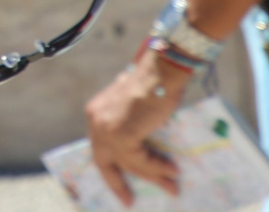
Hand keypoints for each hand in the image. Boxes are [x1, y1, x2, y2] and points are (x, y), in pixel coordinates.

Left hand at [85, 49, 190, 203]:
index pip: (100, 147)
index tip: (119, 184)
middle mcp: (96, 121)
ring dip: (153, 177)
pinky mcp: (121, 135)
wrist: (161, 71)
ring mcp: (107, 128)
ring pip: (129, 163)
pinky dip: (157, 168)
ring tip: (172, 186)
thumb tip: (143, 152)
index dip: (110, 167)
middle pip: (104, 161)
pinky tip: (172, 171)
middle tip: (128, 201)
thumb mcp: (135, 108)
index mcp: (96, 113)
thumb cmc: (154, 84)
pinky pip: (140, 160)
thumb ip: (131, 126)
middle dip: (117, 183)